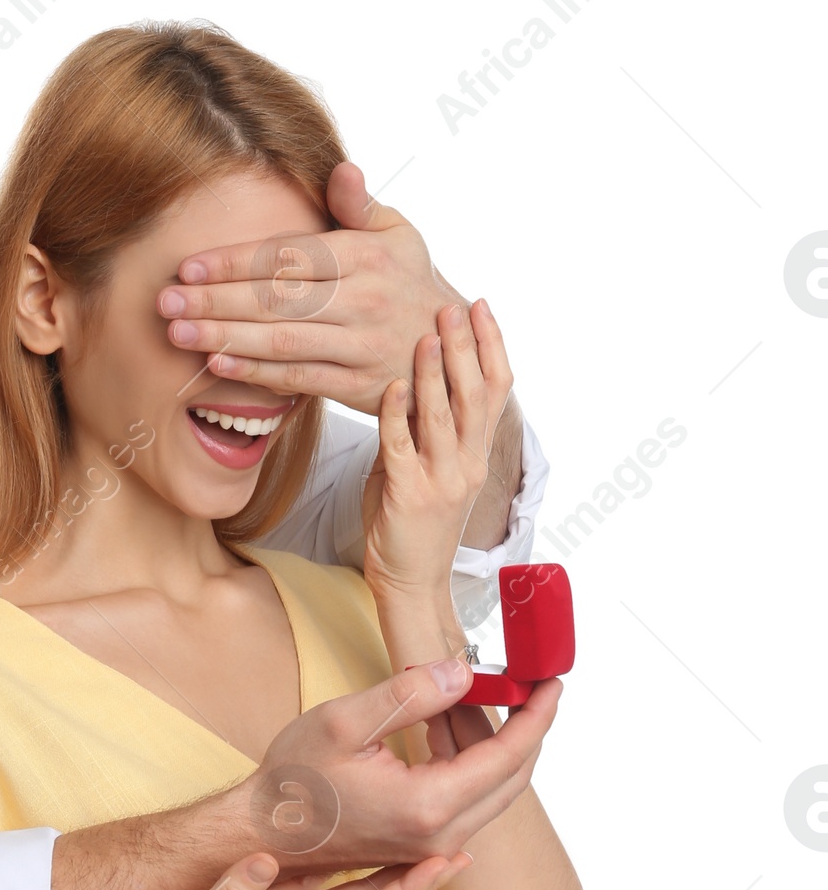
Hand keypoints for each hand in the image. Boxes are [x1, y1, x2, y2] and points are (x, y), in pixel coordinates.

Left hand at [157, 162, 464, 413]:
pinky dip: (256, 371)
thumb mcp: (397, 234)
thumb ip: (358, 206)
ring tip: (178, 333)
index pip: (287, 257)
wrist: (450, 348)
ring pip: (282, 339)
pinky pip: (299, 377)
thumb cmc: (409, 281)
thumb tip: (342, 167)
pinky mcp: (357, 384)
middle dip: (214, 300)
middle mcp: (363, 299)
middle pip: (276, 298)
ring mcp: (361, 344)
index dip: (233, 262)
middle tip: (165, 301)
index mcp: (365, 256)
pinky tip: (217, 364)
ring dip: (224, 336)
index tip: (187, 266)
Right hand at [229, 660, 558, 874]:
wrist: (263, 831)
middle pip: (513, 780)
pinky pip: (469, 802)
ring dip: (502, 748)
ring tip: (496, 700)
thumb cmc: (292, 781)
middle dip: (530, 731)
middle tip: (536, 689)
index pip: (507, 757)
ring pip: (493, 794)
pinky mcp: (421, 845)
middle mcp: (438, 835)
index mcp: (427, 805)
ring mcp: (431, 847)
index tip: (552, 685)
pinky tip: (458, 728)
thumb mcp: (344, 721)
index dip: (537, 717)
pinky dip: (476, 764)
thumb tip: (463, 672)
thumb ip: (409, 694)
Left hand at [361, 301, 510, 604]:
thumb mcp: (425, 467)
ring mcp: (441, 479)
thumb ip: (422, 428)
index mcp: (476, 453)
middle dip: (466, 346)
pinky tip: (392, 385)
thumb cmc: (410, 522)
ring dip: (436, 372)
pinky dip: (397, 413)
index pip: (496, 389)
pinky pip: (403, 446)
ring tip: (428, 334)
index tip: (479, 306)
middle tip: (453, 306)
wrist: (410, 582)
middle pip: (477, 394)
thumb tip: (406, 380)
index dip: (491, 345)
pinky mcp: (409, 494)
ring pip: (443, 416)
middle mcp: (467, 463)